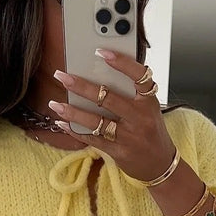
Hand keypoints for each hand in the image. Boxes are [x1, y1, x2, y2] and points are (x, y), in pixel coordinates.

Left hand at [48, 51, 174, 182]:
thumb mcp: (149, 108)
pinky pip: (92, 139)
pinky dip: (75, 130)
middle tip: (62, 76)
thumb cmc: (150, 130)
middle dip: (81, 86)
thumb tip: (100, 72)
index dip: (121, 62)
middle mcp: (140, 117)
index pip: (139, 76)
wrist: (160, 164)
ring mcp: (129, 136)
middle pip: (109, 98)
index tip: (101, 51)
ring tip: (55, 104)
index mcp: (149, 101)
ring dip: (72, 111)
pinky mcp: (118, 151)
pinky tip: (62, 122)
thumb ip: (131, 93)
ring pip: (96, 121)